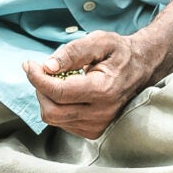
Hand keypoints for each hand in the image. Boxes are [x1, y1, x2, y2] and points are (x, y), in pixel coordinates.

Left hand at [23, 31, 154, 138]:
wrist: (142, 68)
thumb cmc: (119, 52)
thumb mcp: (99, 41)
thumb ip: (73, 52)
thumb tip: (48, 67)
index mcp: (103, 90)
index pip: (57, 92)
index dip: (37, 78)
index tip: (29, 65)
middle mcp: (101, 113)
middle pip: (51, 111)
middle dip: (40, 89)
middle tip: (42, 71)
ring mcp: (98, 125)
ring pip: (54, 119)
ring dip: (47, 98)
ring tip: (58, 80)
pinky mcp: (94, 131)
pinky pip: (62, 123)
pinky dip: (57, 107)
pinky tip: (67, 93)